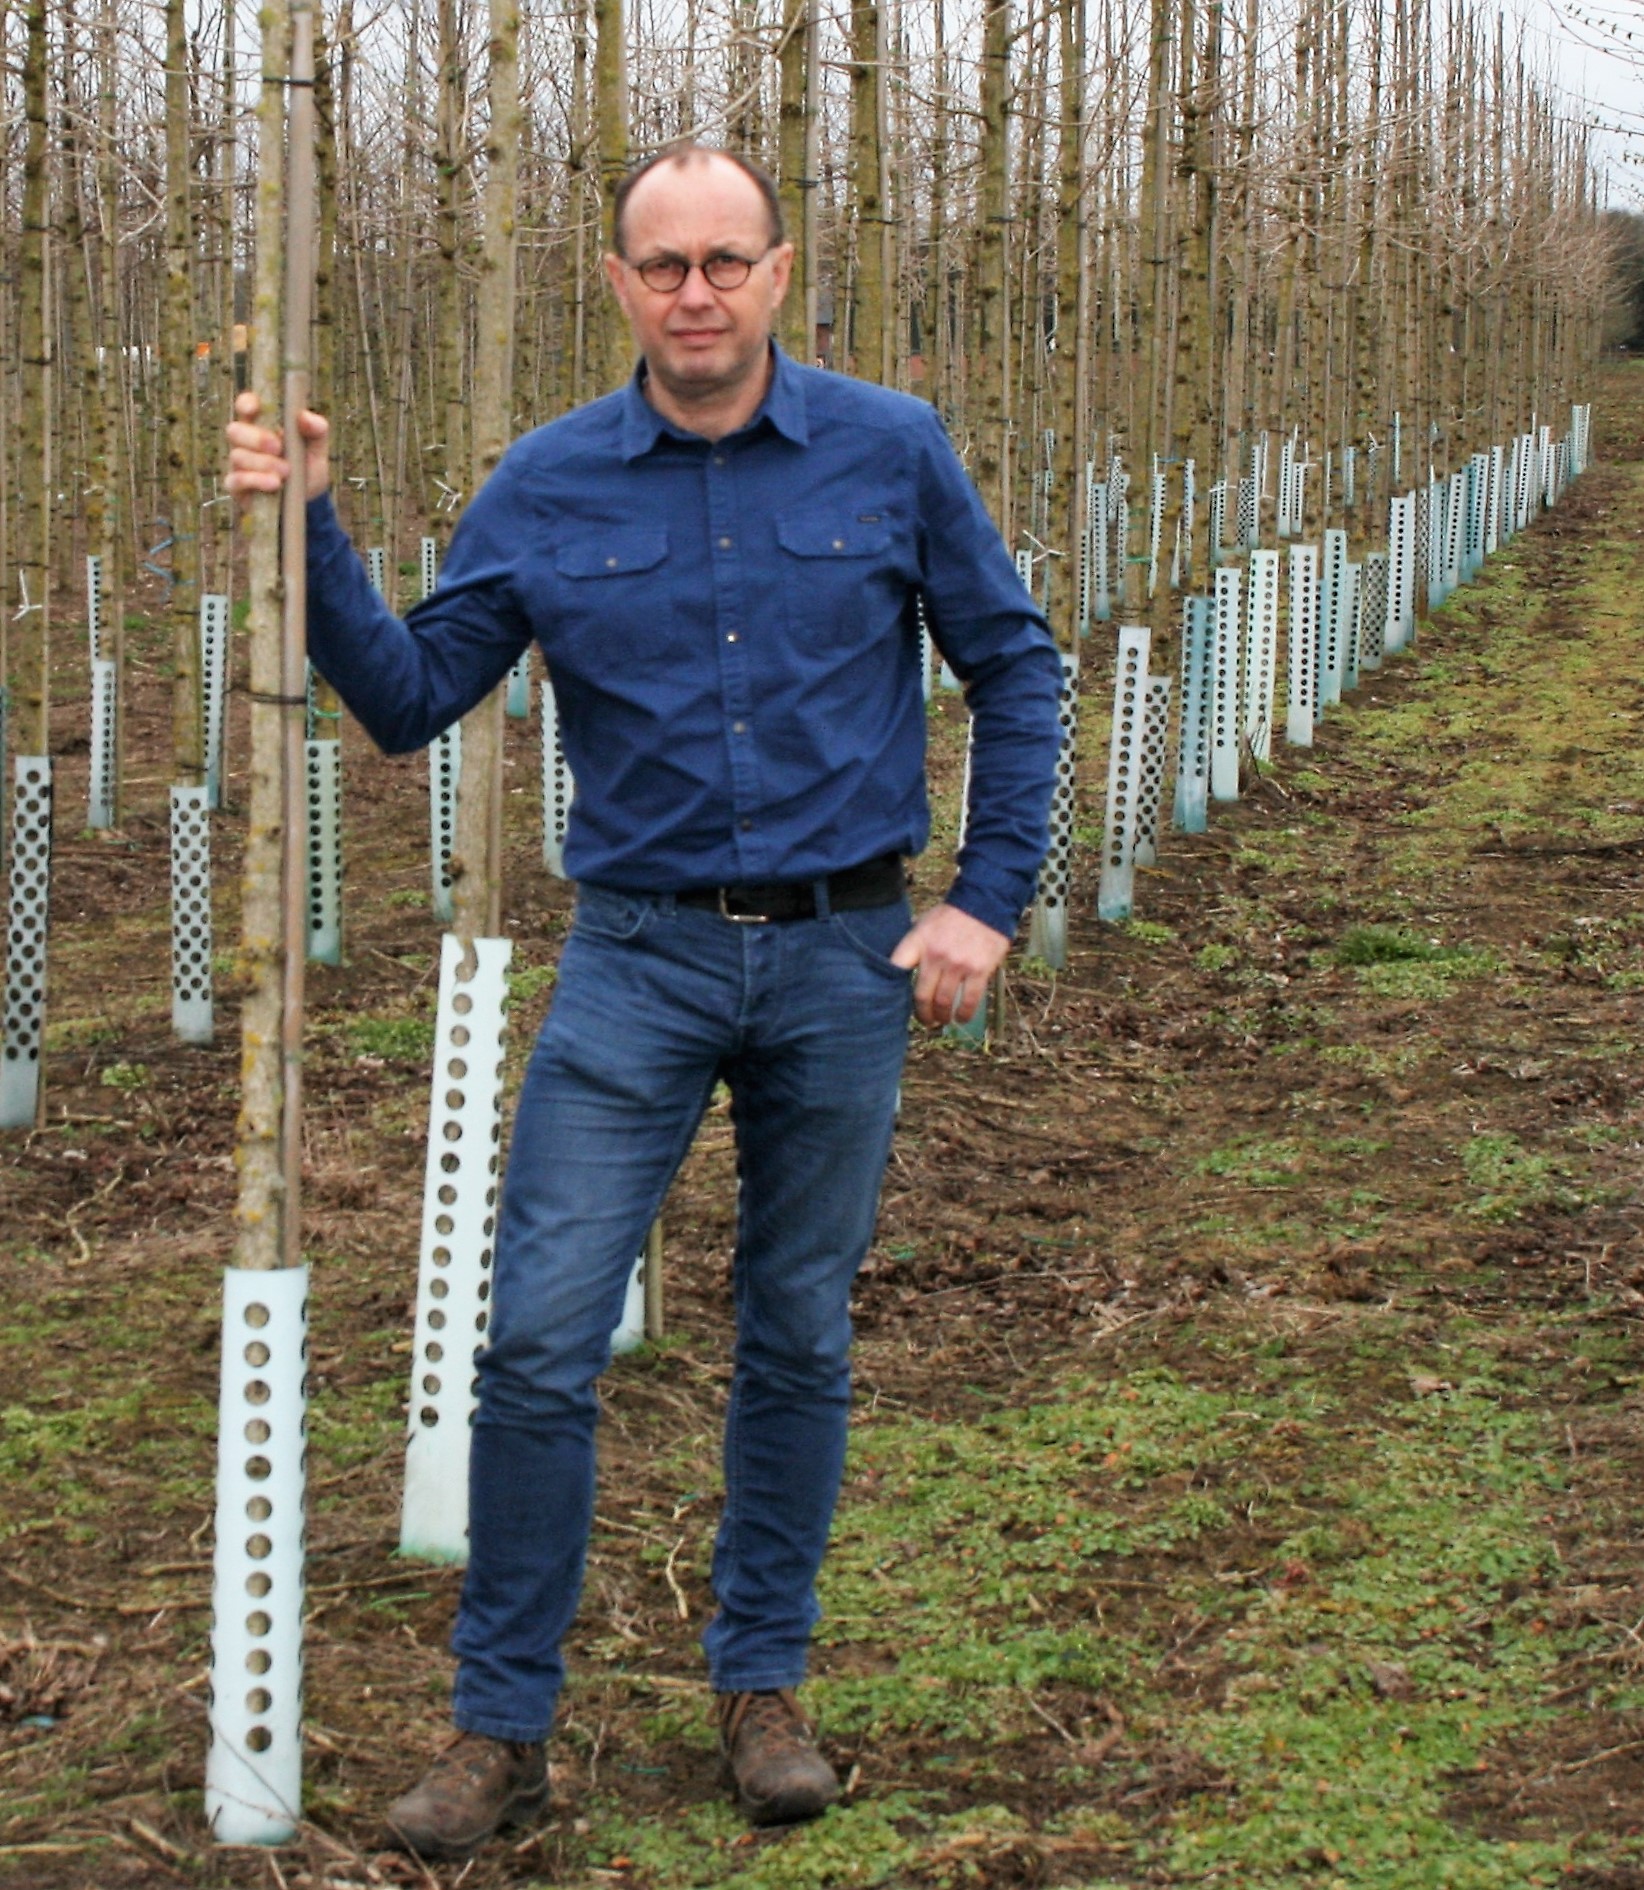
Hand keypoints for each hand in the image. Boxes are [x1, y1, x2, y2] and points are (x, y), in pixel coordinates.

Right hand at [225, 390, 330, 506]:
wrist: (309, 502)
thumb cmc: (308, 468)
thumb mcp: (317, 448)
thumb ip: (316, 429)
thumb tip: (304, 416)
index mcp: (261, 424)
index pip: (244, 406)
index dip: (246, 403)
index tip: (255, 408)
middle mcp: (245, 442)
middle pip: (234, 430)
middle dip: (256, 438)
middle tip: (278, 447)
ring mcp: (238, 464)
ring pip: (237, 456)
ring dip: (263, 463)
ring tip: (286, 472)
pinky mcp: (238, 487)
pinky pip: (235, 480)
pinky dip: (255, 481)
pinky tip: (274, 485)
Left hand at [890, 902, 1012, 1027]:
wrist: (985, 903)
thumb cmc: (952, 916)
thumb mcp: (924, 924)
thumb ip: (914, 947)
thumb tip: (899, 970)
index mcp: (918, 942)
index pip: (896, 970)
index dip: (891, 990)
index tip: (894, 1002)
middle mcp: (936, 955)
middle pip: (921, 996)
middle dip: (922, 1014)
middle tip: (925, 1020)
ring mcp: (958, 965)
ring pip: (944, 1003)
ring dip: (942, 1017)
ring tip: (943, 1020)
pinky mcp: (979, 971)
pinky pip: (969, 1001)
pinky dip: (964, 1014)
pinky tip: (961, 1018)